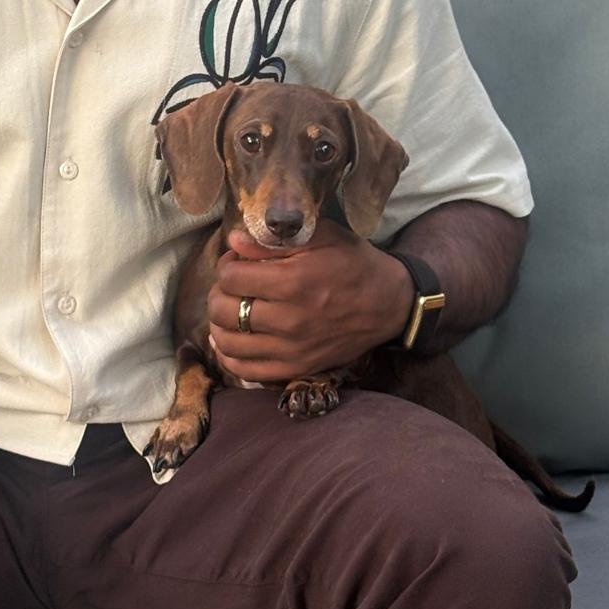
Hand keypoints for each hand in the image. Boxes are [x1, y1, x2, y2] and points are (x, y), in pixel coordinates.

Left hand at [207, 219, 413, 384]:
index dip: (226, 265)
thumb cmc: (354, 264)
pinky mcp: (297, 368)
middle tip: (231, 285)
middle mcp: (289, 320)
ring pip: (229, 343)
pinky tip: (233, 340)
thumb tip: (233, 241)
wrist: (389, 304)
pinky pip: (247, 371)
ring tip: (230, 310)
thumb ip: (275, 239)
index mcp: (294, 282)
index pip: (231, 277)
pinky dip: (230, 356)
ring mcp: (292, 349)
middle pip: (224, 311)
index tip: (236, 261)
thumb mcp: (321, 237)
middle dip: (218, 293)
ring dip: (219, 324)